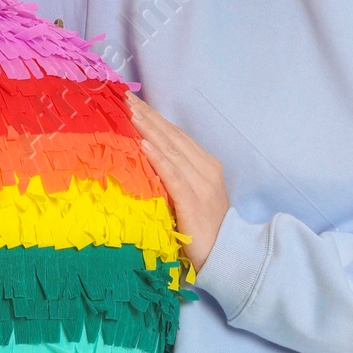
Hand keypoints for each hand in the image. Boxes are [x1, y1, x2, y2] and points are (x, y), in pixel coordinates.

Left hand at [126, 95, 228, 268]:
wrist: (227, 254)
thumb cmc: (205, 230)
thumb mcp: (191, 197)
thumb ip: (176, 177)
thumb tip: (148, 161)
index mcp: (206, 165)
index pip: (176, 135)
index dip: (155, 118)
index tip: (134, 103)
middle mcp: (205, 169)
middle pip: (173, 137)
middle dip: (149, 116)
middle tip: (125, 98)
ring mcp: (201, 184)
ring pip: (172, 151)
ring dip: (150, 130)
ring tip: (131, 114)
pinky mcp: (193, 202)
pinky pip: (174, 176)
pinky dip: (159, 159)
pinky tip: (145, 146)